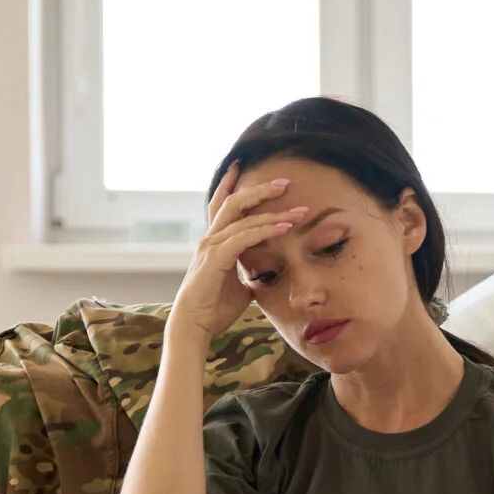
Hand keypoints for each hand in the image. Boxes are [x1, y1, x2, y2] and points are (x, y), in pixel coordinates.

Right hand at [167, 164, 305, 342]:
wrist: (196, 326)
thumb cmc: (215, 309)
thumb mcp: (240, 288)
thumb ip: (250, 276)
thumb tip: (264, 278)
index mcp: (215, 242)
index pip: (222, 206)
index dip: (230, 185)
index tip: (242, 167)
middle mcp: (211, 239)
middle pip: (234, 203)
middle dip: (259, 190)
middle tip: (284, 182)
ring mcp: (211, 246)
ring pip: (243, 217)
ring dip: (272, 211)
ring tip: (298, 209)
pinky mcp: (216, 258)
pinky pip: (244, 237)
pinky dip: (265, 230)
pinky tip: (284, 227)